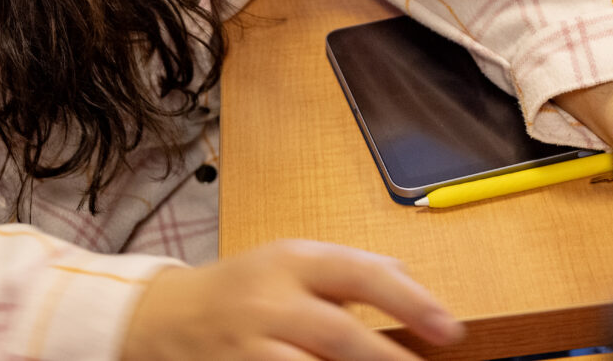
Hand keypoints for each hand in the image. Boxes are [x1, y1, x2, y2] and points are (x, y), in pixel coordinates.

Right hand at [121, 240, 463, 360]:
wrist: (164, 319)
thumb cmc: (241, 289)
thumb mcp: (292, 261)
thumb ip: (348, 271)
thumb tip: (408, 277)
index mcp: (293, 262)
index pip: (363, 275)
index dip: (411, 302)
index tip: (449, 328)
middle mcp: (271, 302)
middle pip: (340, 335)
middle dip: (389, 360)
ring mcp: (248, 348)